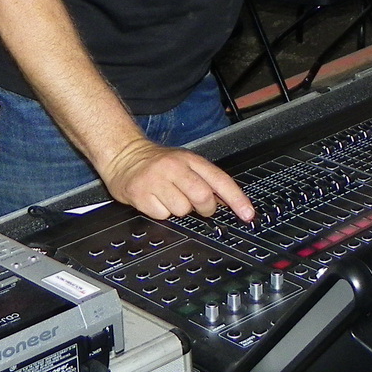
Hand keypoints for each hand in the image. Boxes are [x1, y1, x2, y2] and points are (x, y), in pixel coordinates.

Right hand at [100, 137, 256, 222]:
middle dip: (205, 208)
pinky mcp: (140, 193)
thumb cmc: (158, 164)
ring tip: (169, 198)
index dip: (237, 199)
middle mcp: (174, 167)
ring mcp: (156, 180)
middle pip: (202, 196)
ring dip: (179, 210)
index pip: (220, 179)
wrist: (124, 157)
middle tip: (198, 207)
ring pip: (182, 209)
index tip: (248, 214)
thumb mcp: (185, 164)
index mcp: (190, 159)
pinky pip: (161, 215)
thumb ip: (206, 181)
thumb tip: (229, 203)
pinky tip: (155, 201)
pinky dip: (161, 213)